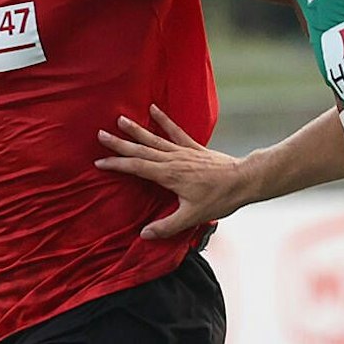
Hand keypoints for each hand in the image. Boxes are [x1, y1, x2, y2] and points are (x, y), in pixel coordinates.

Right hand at [95, 107, 248, 239]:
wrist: (244, 180)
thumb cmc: (219, 199)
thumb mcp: (191, 217)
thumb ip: (167, 226)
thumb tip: (144, 234)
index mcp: (168, 175)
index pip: (136, 167)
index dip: (117, 164)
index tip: (100, 162)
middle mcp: (173, 160)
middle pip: (141, 150)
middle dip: (119, 143)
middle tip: (100, 134)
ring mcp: (183, 152)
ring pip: (154, 139)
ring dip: (136, 130)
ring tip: (120, 119)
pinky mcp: (194, 148)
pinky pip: (176, 131)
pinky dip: (164, 120)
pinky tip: (154, 109)